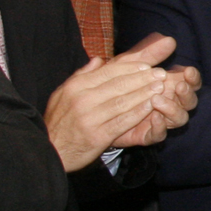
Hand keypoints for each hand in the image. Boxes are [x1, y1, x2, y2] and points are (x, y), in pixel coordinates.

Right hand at [43, 34, 194, 170]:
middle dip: (143, 79)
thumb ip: (81, 76)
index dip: (131, 68)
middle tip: (161, 74)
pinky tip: (150, 107)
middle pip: (119, 85)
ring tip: (160, 88)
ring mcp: (90, 118)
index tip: (147, 66)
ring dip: (144, 94)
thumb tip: (98, 60)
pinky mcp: (97, 136)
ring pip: (123, 102)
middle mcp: (83, 99)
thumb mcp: (63, 94)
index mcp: (76, 86)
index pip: (108, 72)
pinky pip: (122, 122)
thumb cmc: (59, 121)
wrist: (50, 151)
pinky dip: (137, 113)